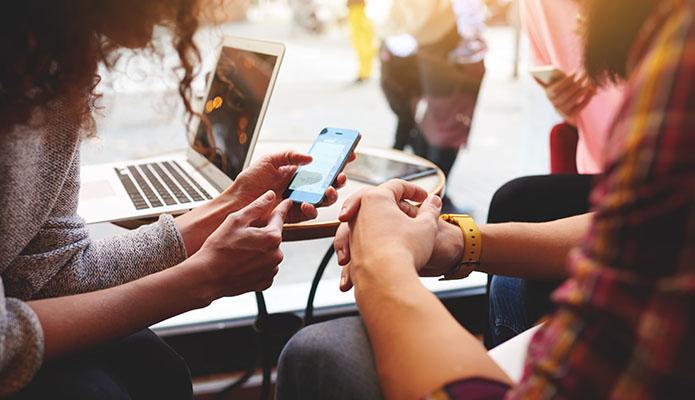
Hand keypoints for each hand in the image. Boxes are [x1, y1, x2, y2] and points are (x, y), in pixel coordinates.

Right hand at [190, 190, 289, 300]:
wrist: (207, 277)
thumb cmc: (219, 248)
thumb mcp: (236, 220)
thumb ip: (257, 206)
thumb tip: (270, 196)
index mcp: (272, 237)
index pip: (280, 216)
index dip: (282, 207)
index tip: (287, 202)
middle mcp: (276, 254)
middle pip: (273, 236)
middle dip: (262, 232)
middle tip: (242, 235)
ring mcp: (271, 270)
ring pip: (269, 252)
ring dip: (259, 249)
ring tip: (239, 251)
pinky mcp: (265, 282)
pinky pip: (265, 267)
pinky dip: (257, 264)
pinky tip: (242, 263)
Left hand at [223, 150, 348, 221]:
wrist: (236, 205)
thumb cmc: (249, 182)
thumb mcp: (268, 161)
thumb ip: (289, 156)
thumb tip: (310, 158)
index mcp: (296, 171)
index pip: (321, 164)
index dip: (336, 160)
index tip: (349, 154)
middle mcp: (300, 186)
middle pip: (327, 182)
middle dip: (338, 179)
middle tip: (341, 176)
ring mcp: (298, 201)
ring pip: (323, 199)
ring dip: (329, 195)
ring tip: (328, 191)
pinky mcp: (294, 215)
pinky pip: (310, 213)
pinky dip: (312, 208)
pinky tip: (307, 204)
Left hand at [335, 180, 442, 291]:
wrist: (385, 281)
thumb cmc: (405, 249)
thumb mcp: (426, 226)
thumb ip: (430, 210)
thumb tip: (433, 202)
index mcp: (376, 199)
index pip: (397, 186)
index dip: (414, 190)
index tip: (426, 198)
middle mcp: (359, 213)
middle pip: (375, 200)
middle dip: (392, 204)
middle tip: (406, 207)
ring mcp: (353, 233)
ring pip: (365, 221)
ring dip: (381, 224)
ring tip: (397, 232)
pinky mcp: (352, 253)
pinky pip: (363, 243)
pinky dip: (376, 243)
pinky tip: (388, 250)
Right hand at [540, 71, 594, 124]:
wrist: (562, 107)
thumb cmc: (559, 89)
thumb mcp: (552, 83)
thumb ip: (547, 77)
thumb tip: (532, 73)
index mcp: (548, 95)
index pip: (556, 89)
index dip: (566, 81)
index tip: (575, 73)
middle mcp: (554, 104)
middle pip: (566, 94)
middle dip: (577, 84)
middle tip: (585, 75)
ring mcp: (562, 111)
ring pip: (574, 100)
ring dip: (583, 90)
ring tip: (590, 81)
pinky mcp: (571, 115)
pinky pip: (581, 106)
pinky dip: (588, 98)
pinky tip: (592, 89)